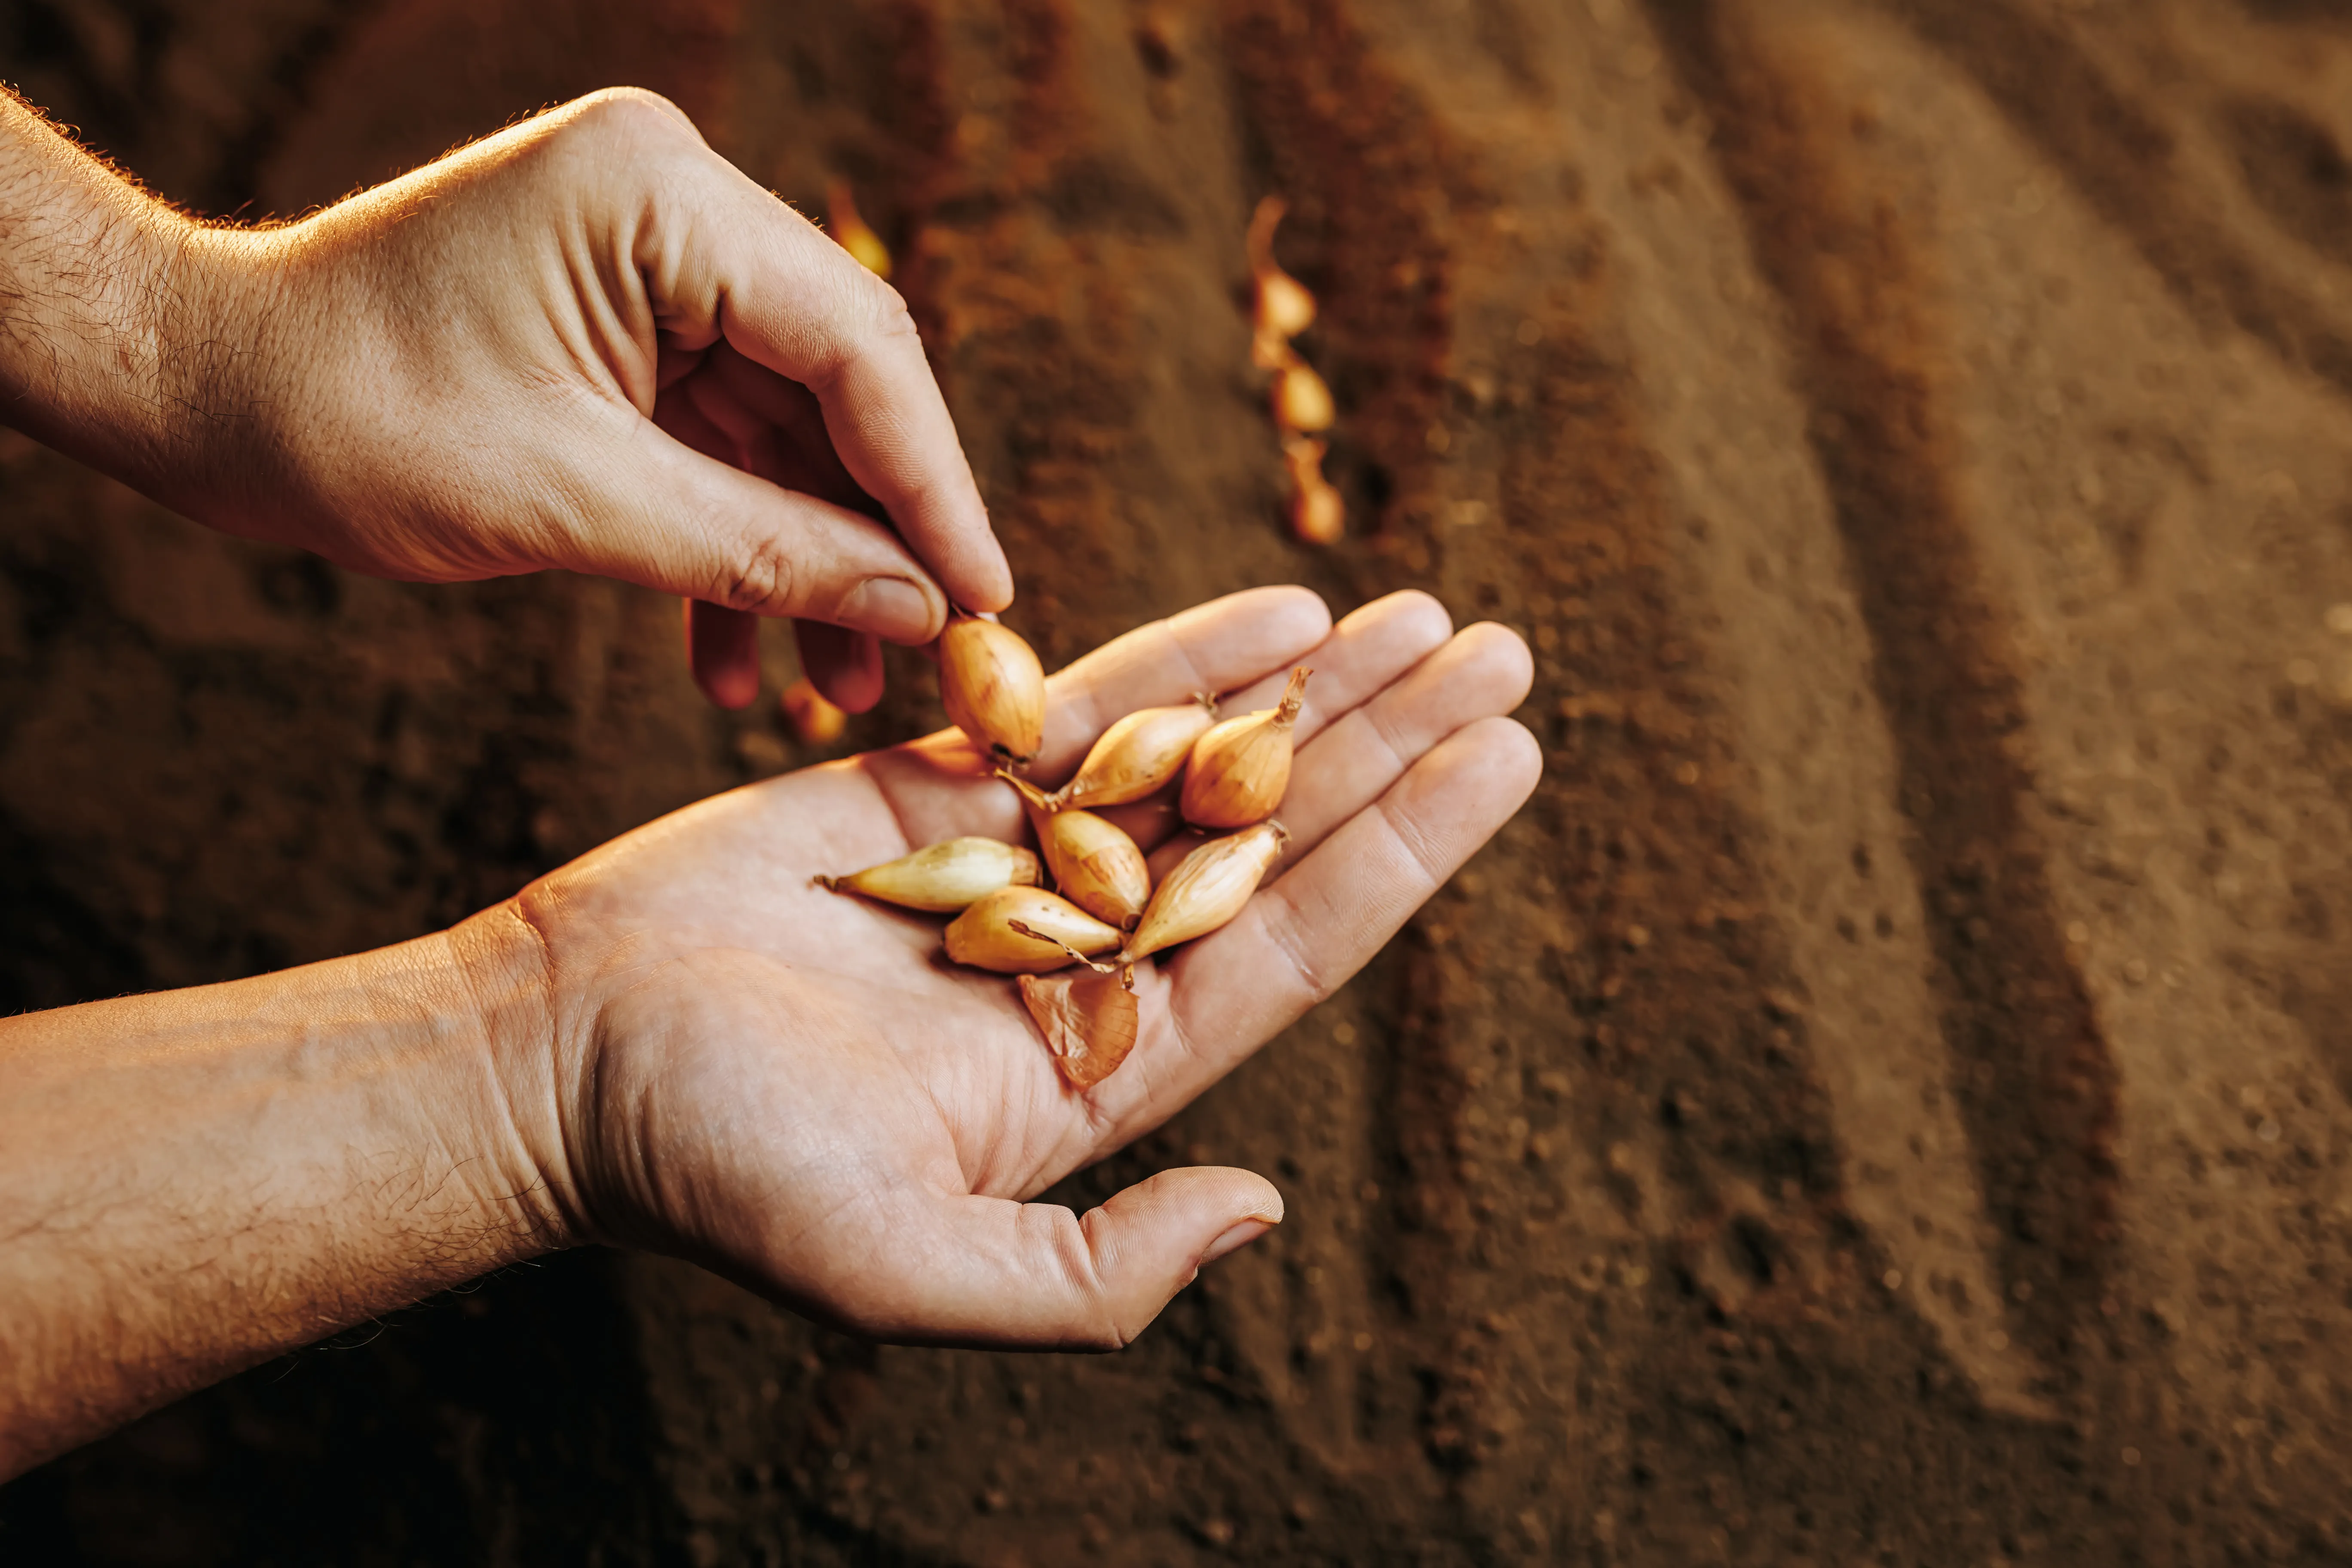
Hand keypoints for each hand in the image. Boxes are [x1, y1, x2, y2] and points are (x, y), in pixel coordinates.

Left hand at [151, 89, 1006, 708]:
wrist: (206, 394)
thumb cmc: (351, 419)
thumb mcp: (573, 504)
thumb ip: (762, 552)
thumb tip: (920, 612)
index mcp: (664, 196)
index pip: (860, 348)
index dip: (932, 488)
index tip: (985, 605)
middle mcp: (676, 206)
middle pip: (841, 389)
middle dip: (876, 540)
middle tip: (924, 665)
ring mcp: (653, 264)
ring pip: (788, 431)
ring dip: (807, 565)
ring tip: (826, 693)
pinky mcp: (628, 326)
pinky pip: (722, 443)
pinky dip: (733, 547)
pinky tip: (731, 661)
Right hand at [471, 587, 1536, 1344]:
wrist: (559, 1058)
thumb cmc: (714, 1177)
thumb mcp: (909, 1271)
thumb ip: (1093, 1275)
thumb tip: (1261, 1211)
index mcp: (1095, 1072)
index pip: (1291, 948)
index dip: (1406, 855)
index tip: (1505, 762)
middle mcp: (1077, 962)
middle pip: (1273, 840)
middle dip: (1390, 751)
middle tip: (1505, 658)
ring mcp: (1014, 864)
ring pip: (1196, 760)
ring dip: (1311, 692)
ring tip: (1427, 618)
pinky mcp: (934, 787)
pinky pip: (1081, 707)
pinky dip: (1179, 658)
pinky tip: (1281, 612)